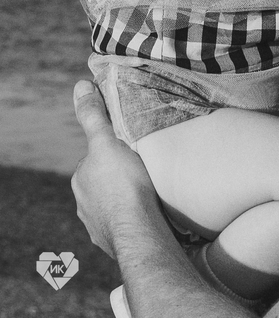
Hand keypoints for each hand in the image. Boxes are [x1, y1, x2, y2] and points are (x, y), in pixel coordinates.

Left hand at [71, 80, 158, 257]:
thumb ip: (94, 116)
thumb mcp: (108, 143)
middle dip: (120, 176)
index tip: (133, 150)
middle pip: (103, 181)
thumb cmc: (124, 185)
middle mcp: (83, 203)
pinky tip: (147, 215)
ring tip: (148, 193)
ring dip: (125, 199)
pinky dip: (132, 218)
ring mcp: (96, 225)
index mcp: (81, 178)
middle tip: (144, 170)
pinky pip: (121, 224)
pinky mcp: (112, 242)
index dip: (114, 150)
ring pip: (111, 204)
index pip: (96, 158)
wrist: (138, 231)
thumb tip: (80, 85)